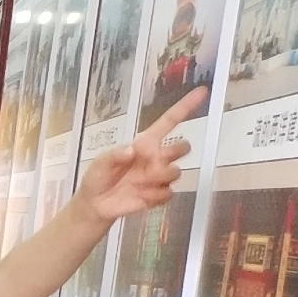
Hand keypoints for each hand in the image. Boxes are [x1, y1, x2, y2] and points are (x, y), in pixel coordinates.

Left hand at [75, 88, 203, 223]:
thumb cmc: (98, 177)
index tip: (201, 92)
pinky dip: (154, 195)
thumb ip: (114, 154)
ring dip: (157, 178)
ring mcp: (160, 176)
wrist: (96, 205)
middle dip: (175, 152)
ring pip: (176, 172)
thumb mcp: (100, 162)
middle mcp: (157, 157)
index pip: (169, 121)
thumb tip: (132, 150)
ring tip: (136, 183)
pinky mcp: (159, 194)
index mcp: (145, 143)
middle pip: (184, 147)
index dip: (185, 106)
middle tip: (153, 161)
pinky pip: (168, 192)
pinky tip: (139, 195)